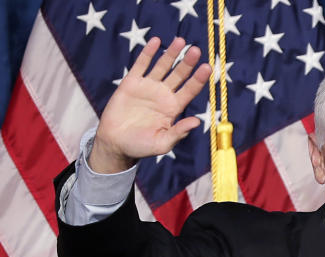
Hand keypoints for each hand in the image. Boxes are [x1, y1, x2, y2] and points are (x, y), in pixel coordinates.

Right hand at [89, 37, 211, 173]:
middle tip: (196, 51)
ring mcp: (148, 87)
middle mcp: (164, 94)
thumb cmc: (141, 146)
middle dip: (188, 63)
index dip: (198, 79)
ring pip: (163, 66)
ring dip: (172, 54)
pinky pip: (141, 64)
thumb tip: (197, 122)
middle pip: (179, 75)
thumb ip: (178, 132)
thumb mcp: (162, 143)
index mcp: (173, 108)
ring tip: (180, 41)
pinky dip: (149, 53)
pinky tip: (156, 41)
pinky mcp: (131, 83)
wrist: (116, 143)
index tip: (207, 68)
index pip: (189, 90)